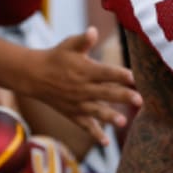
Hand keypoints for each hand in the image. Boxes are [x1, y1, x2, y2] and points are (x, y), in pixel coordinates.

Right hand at [22, 29, 136, 144]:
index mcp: (84, 70)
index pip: (105, 72)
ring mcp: (77, 102)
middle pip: (106, 92)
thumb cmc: (56, 57)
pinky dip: (94, 133)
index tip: (134, 77)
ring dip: (110, 116)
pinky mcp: (72, 113)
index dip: (119, 74)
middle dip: (123, 96)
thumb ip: (83, 40)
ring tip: (123, 121)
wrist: (34, 75)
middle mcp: (82, 87)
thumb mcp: (68, 45)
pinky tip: (106, 142)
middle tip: (139, 100)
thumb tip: (93, 31)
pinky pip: (84, 125)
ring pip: (96, 111)